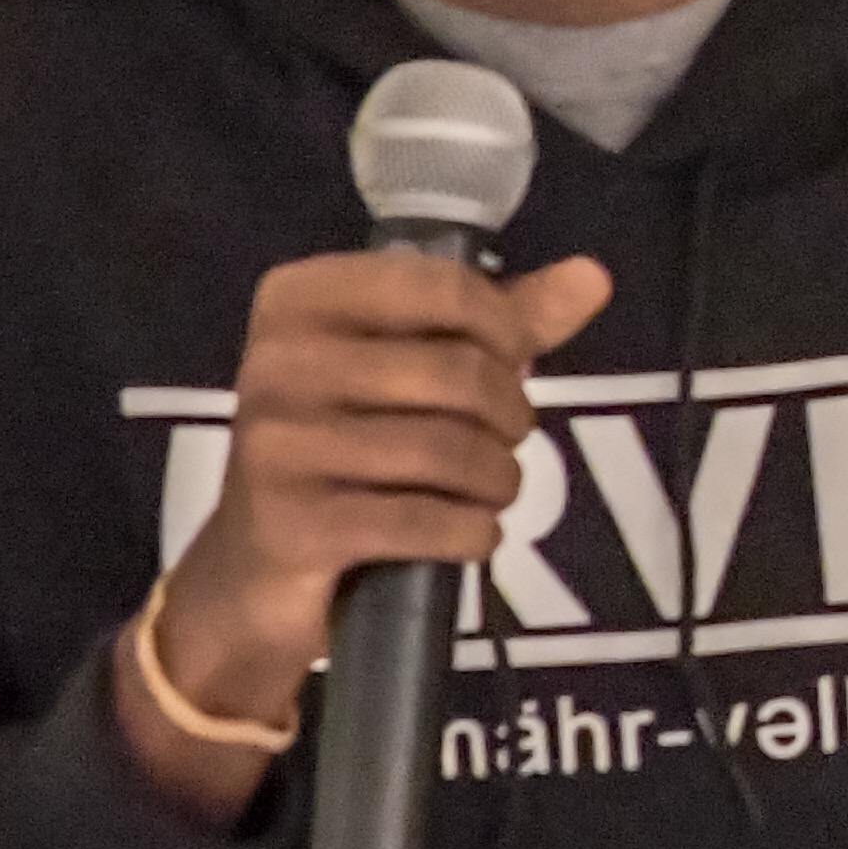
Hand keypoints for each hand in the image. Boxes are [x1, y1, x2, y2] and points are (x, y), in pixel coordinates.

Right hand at [113, 247, 613, 822]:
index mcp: (298, 299)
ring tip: (493, 489)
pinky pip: (422, 521)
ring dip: (498, 479)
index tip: (513, 363)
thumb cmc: (345, 449)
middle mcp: (276, 361)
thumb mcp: (412, 370)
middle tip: (505, 440)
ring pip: (447, 450)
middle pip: (456, 372)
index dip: (504, 327)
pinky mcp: (293, 524)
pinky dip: (471, 532)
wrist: (254, 571)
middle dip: (509, 415)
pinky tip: (473, 533)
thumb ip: (501, 322)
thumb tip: (593, 276)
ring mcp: (278, 445)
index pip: (439, 286)